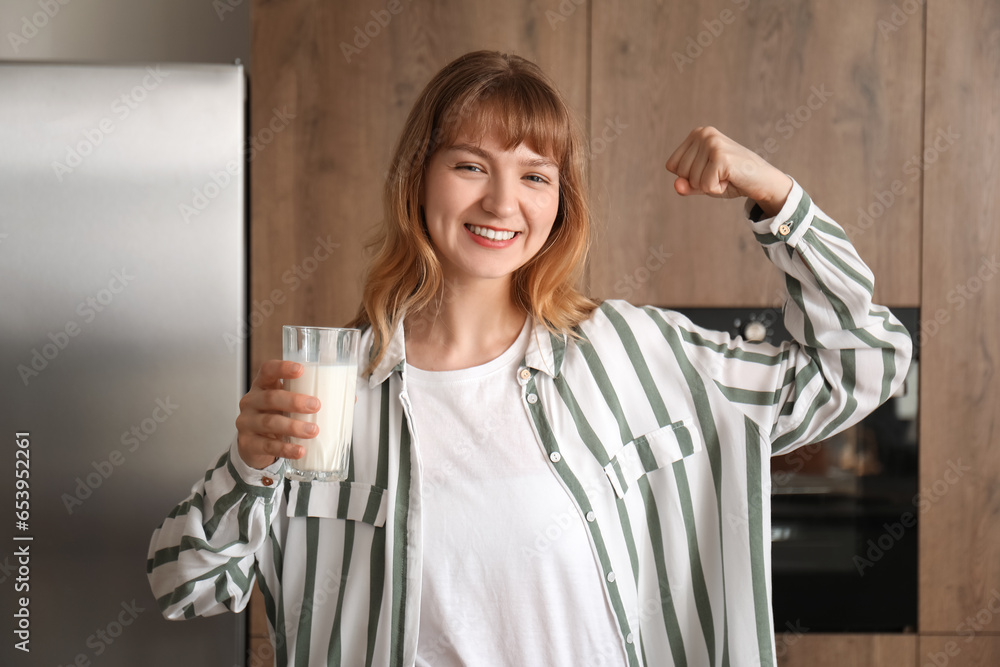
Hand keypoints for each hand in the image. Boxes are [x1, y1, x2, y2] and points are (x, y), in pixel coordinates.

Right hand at [235, 360, 319, 469]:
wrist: (254, 446)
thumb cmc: (277, 417)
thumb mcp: (289, 405)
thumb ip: (312, 398)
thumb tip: (351, 398)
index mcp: (263, 386)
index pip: (268, 370)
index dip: (282, 368)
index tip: (301, 370)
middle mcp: (251, 401)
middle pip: (270, 397)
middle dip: (294, 401)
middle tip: (316, 406)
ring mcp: (247, 422)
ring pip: (270, 422)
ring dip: (293, 427)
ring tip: (313, 431)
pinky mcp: (248, 443)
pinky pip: (267, 446)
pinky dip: (286, 449)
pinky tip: (300, 450)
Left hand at [665, 126, 792, 216]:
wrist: (763, 180)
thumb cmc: (732, 179)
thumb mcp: (703, 183)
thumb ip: (686, 185)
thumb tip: (677, 185)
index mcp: (697, 134)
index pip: (672, 165)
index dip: (689, 176)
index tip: (710, 170)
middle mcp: (704, 134)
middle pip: (680, 173)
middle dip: (699, 181)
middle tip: (721, 174)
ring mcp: (712, 143)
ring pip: (692, 180)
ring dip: (709, 186)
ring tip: (727, 176)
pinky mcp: (721, 157)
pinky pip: (705, 186)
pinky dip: (717, 189)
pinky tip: (731, 179)